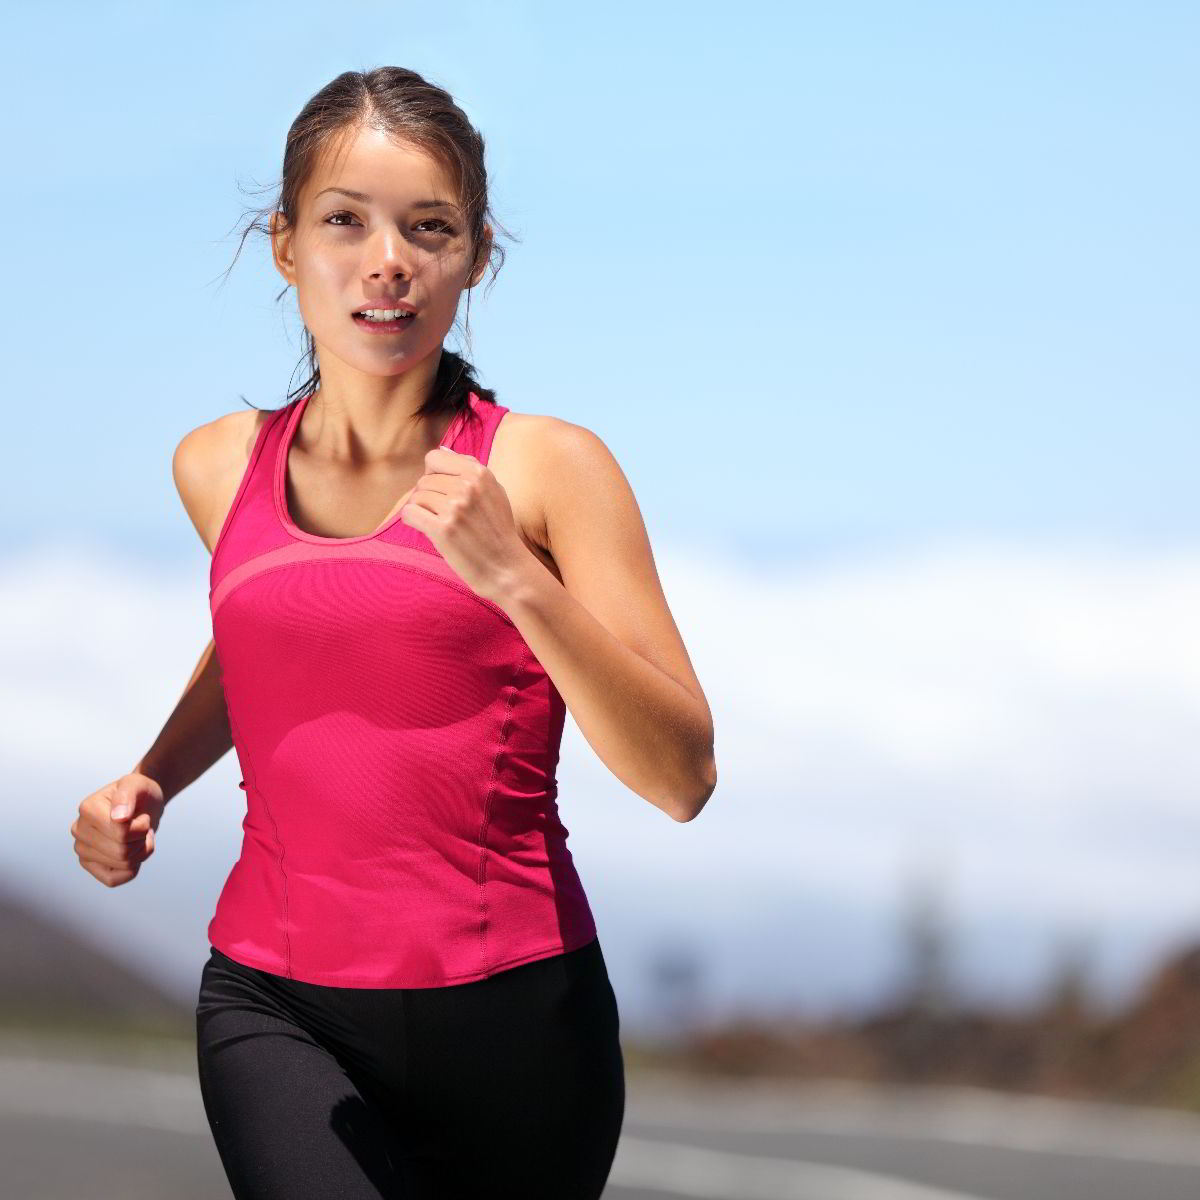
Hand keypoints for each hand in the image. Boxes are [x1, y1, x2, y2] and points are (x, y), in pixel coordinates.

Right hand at [70, 772, 164, 887]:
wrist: (143, 802)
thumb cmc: (139, 792)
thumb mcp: (137, 785)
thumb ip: (127, 796)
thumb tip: (119, 818)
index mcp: (87, 809)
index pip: (122, 834)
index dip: (141, 827)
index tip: (140, 814)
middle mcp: (79, 830)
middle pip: (122, 852)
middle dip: (141, 839)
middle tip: (140, 825)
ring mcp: (82, 850)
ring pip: (122, 864)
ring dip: (140, 851)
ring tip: (137, 836)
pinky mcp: (89, 865)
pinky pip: (113, 880)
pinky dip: (132, 869)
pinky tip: (132, 852)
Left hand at [399, 445, 533, 603]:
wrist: (506, 569)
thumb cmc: (498, 532)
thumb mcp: (495, 493)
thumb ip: (471, 470)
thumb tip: (443, 449)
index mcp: (480, 473)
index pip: (435, 457)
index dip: (433, 474)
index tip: (441, 491)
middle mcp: (468, 486)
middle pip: (424, 480)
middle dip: (429, 497)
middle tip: (444, 516)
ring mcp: (455, 507)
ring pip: (416, 497)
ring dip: (422, 511)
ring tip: (440, 524)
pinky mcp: (443, 529)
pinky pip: (410, 513)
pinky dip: (412, 521)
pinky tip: (427, 529)